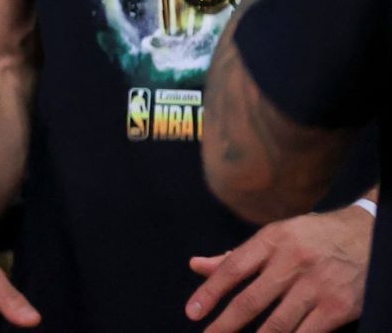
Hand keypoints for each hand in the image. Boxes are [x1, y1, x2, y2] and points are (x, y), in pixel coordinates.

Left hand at [186, 206, 368, 332]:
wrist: (366, 235)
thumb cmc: (312, 237)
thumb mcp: (275, 236)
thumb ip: (237, 256)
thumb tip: (196, 265)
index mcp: (272, 240)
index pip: (232, 269)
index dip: (209, 292)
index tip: (192, 312)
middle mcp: (292, 262)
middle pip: (251, 300)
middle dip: (226, 324)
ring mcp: (317, 286)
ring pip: (278, 323)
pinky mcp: (338, 306)